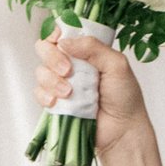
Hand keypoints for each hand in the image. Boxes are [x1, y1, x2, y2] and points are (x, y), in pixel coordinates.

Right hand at [34, 30, 154, 158]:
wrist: (122, 131)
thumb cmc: (125, 97)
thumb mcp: (117, 65)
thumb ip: (93, 47)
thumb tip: (64, 41)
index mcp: (87, 51)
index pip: (62, 34)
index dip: (55, 34)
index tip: (59, 41)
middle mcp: (72, 64)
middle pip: (45, 49)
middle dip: (52, 57)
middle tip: (68, 70)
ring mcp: (62, 83)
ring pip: (41, 72)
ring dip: (51, 80)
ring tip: (69, 92)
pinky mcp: (56, 103)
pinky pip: (39, 93)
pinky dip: (45, 96)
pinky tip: (57, 102)